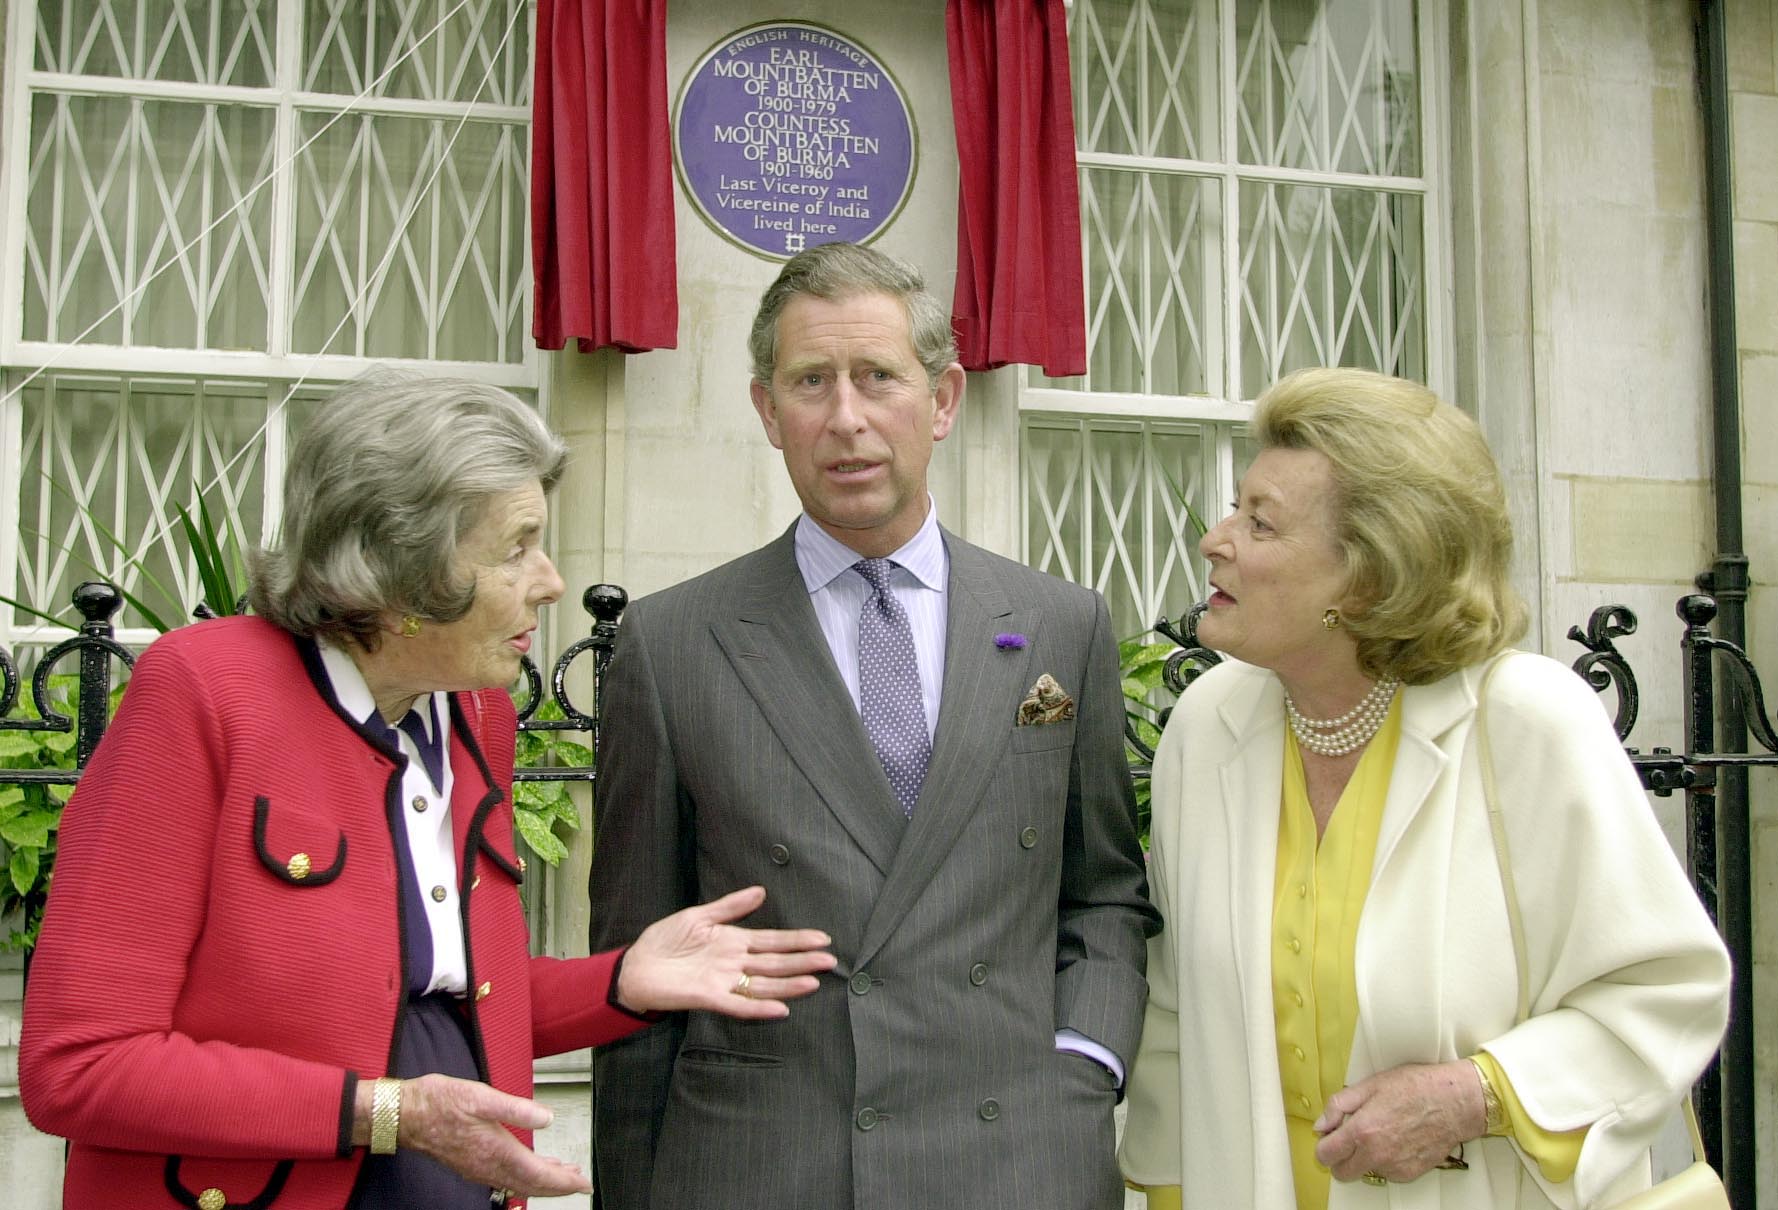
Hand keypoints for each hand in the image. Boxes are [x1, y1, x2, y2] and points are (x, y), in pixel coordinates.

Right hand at [396, 1073, 590, 1196]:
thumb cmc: (439, 1102)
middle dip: (559, 1186)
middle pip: (532, 1185)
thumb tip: (547, 1117)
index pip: (539, 1175)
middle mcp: (489, 1166)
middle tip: (581, 1183)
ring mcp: (479, 1168)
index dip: (564, 1181)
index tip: (583, 1183)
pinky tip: (532, 1166)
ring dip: (544, 1181)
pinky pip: (506, 1178)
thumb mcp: (482, 1097)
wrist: (405, 1114)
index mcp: (496, 1151)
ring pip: (519, 1183)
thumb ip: (517, 1109)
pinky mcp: (471, 1164)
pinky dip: (526, 1176)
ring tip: (564, 1173)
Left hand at [617, 885, 836, 1018]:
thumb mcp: (698, 915)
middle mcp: (734, 963)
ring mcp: (723, 981)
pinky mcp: (709, 998)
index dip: (797, 940)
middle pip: (775, 962)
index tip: (822, 938)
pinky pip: (738, 1005)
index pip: (772, 940)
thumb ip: (730, 906)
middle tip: (830, 961)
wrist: (634, 967)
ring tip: (813, 982)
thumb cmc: (664, 941)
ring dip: (788, 985)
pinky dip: (759, 1007)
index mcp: (733, 942)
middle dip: (803, 961)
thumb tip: (761, 891)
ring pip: (764, 984)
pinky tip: (780, 1008)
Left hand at [1312, 1060, 1485, 1183]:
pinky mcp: (1409, 1174)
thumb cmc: (1415, 1088)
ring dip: (1365, 1158)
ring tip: (1382, 1133)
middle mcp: (1376, 1155)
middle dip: (1340, 1158)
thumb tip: (1321, 1125)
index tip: (1331, 1137)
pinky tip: (1397, 1140)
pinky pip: (1387, 1173)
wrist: (1455, 1102)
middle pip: (1341, 1173)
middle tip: (1351, 1139)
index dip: (1324, 1145)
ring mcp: (1394, 1167)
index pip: (1325, 1155)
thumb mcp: (1370, 1085)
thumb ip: (1339, 1106)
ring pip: (1365, 1172)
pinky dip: (1386, 1161)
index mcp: (1361, 1131)